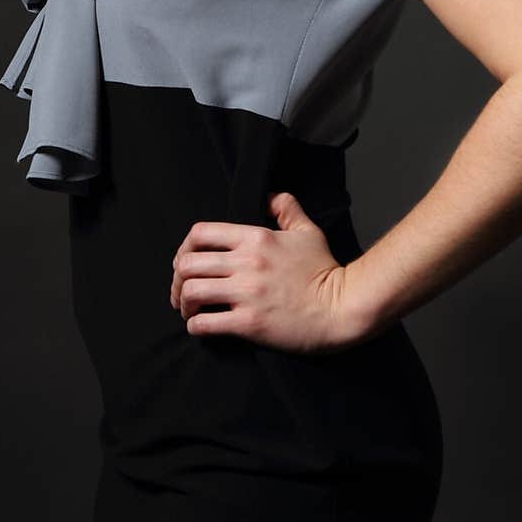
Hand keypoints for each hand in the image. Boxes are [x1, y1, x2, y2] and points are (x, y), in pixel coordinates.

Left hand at [168, 191, 358, 353]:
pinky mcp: (249, 323)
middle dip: (177, 279)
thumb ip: (287, 209)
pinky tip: (200, 326)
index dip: (184, 248)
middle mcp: (247, 262)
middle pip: (188, 264)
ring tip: (189, 310)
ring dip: (183, 303)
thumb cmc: (326, 270)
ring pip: (191, 292)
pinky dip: (195, 325)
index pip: (200, 233)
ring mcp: (247, 293)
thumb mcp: (308, 232)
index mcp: (256, 237)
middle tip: (181, 291)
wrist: (344, 307)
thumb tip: (271, 196)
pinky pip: (205, 323)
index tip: (185, 262)